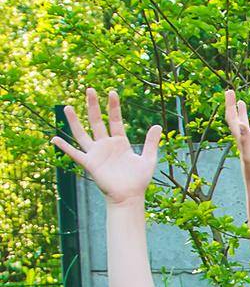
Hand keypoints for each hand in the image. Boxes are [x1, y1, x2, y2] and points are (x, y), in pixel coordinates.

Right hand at [52, 89, 160, 204]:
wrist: (129, 197)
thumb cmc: (138, 180)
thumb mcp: (148, 159)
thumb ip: (151, 143)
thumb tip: (158, 126)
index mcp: (120, 142)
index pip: (115, 120)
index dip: (113, 107)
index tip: (112, 92)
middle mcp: (106, 145)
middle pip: (96, 121)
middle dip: (93, 106)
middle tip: (89, 90)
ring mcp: (96, 153)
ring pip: (82, 134)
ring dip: (74, 121)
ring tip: (68, 106)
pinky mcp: (90, 163)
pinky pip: (74, 154)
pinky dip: (64, 147)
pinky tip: (54, 139)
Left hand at [224, 90, 249, 185]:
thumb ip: (245, 140)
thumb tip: (241, 124)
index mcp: (240, 139)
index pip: (232, 118)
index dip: (229, 105)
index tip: (228, 91)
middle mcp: (244, 141)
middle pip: (236, 119)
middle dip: (232, 105)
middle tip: (230, 91)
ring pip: (246, 126)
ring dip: (243, 114)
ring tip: (242, 102)